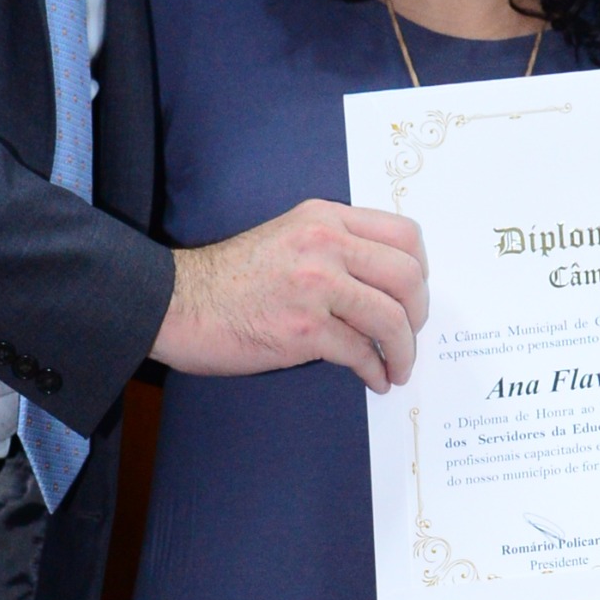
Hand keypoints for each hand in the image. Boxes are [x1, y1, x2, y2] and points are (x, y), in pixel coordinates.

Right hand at [152, 201, 427, 390]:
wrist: (178, 303)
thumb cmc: (229, 278)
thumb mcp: (288, 237)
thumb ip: (334, 246)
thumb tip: (382, 282)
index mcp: (324, 219)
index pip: (404, 235)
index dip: (421, 271)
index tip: (414, 296)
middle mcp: (325, 245)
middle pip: (408, 277)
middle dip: (420, 315)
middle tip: (411, 335)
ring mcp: (315, 287)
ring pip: (391, 318)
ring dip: (403, 351)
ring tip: (397, 367)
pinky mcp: (303, 330)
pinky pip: (360, 353)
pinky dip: (375, 372)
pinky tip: (373, 380)